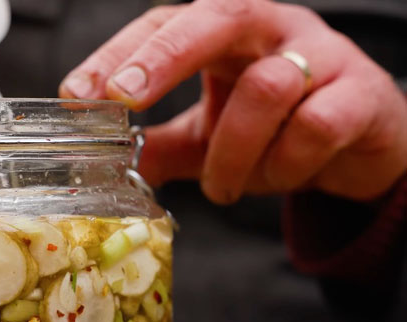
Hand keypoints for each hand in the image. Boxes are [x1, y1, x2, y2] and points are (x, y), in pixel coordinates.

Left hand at [59, 0, 406, 203]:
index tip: (77, 93)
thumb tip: (112, 168)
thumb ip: (168, 146)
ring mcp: (322, 55)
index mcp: (225, 31)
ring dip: (232, 151)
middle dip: (163, 57)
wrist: (361, 142)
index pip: (163, 24)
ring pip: (266, 87)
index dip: (116, 53)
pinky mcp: (360, 94)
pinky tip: (276, 178)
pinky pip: (314, 126)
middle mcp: (271, 28)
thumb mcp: (213, 134)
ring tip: (221, 187)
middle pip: (216, 18)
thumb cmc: (279, 127)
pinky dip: (283, 164)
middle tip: (124, 96)